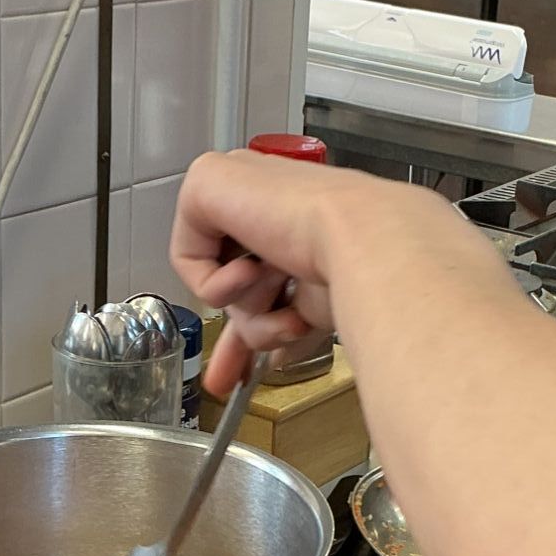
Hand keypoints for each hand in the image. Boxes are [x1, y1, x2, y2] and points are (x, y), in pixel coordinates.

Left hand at [170, 151, 423, 394]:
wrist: (369, 242)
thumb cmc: (364, 267)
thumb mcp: (315, 307)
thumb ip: (285, 323)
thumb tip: (274, 357)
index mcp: (294, 215)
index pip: (255, 269)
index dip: (250, 321)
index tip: (234, 374)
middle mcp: (263, 197)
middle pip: (235, 281)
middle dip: (250, 324)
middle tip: (275, 343)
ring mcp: (234, 185)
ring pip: (219, 278)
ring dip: (252, 301)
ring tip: (286, 286)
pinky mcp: (206, 181)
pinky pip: (187, 257)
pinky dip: (219, 282)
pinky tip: (252, 269)